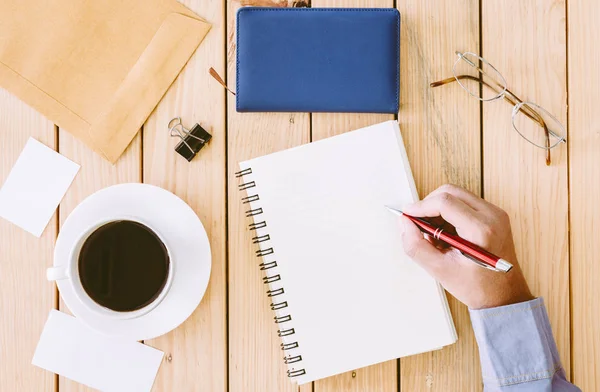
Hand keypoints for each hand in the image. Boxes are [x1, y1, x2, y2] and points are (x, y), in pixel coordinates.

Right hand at [400, 184, 533, 308]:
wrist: (504, 296)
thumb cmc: (478, 287)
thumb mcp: (440, 271)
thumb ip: (416, 246)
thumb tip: (404, 222)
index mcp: (482, 230)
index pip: (444, 202)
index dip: (420, 206)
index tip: (406, 215)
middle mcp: (492, 216)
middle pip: (450, 192)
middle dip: (428, 205)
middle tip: (418, 226)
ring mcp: (495, 213)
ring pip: (456, 195)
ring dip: (438, 209)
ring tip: (434, 235)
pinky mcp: (493, 215)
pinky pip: (464, 202)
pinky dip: (448, 213)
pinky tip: (446, 235)